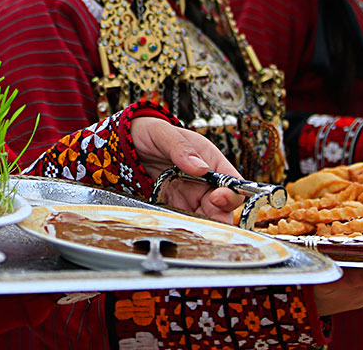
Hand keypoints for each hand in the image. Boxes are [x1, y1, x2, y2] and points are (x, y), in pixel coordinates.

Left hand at [130, 116, 244, 222]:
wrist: (128, 143)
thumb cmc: (151, 133)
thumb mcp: (163, 133)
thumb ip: (181, 148)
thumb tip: (201, 168)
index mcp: (211, 161)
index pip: (233, 183)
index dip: (231, 194)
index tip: (216, 198)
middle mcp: (205, 182)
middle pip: (223, 207)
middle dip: (218, 218)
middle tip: (204, 223)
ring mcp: (191, 196)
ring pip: (206, 218)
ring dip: (201, 226)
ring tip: (189, 228)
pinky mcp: (175, 205)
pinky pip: (184, 220)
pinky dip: (183, 226)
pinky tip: (175, 227)